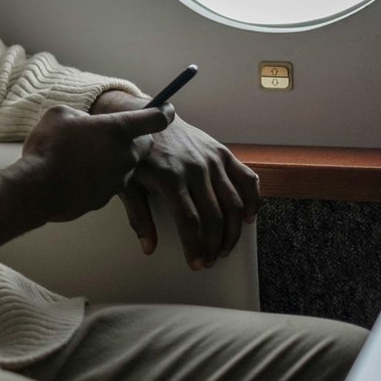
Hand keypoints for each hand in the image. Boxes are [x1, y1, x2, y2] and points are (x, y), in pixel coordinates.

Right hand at [15, 102, 175, 223]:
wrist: (37, 190)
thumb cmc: (48, 147)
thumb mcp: (61, 115)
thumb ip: (81, 116)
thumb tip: (83, 124)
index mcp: (119, 129)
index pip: (156, 118)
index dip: (163, 112)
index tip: (167, 109)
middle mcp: (126, 155)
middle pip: (145, 145)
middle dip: (135, 139)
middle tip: (113, 136)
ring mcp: (118, 179)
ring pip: (127, 166)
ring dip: (115, 160)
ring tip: (87, 157)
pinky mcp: (106, 199)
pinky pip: (110, 184)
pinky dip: (101, 178)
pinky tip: (78, 175)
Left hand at [90, 89, 261, 269]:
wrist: (146, 116)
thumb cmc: (135, 154)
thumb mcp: (127, 183)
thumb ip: (138, 216)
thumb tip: (148, 247)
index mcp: (169, 178)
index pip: (190, 221)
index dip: (195, 246)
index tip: (196, 264)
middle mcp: (195, 169)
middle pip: (214, 216)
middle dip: (215, 245)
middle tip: (210, 260)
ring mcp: (212, 159)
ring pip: (234, 203)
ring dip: (234, 230)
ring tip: (226, 247)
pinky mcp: (222, 152)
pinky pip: (246, 178)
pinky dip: (253, 199)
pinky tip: (249, 217)